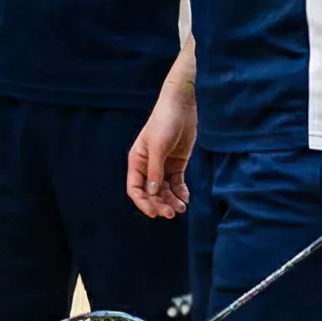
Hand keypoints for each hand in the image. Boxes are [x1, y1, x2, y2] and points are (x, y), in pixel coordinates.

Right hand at [127, 84, 196, 217]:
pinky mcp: (176, 165)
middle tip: (172, 213)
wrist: (181, 107)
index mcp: (137, 162)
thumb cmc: (164, 123)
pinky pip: (176, 183)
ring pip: (164, 191)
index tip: (154, 213)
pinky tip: (186, 197)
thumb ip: (155, 170)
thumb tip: (152, 193)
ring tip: (182, 207)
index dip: (143, 203)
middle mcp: (148, 167)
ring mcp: (163, 166)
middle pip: (151, 193)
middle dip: (160, 204)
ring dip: (171, 200)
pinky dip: (180, 192)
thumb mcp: (158, 146)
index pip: (136, 188)